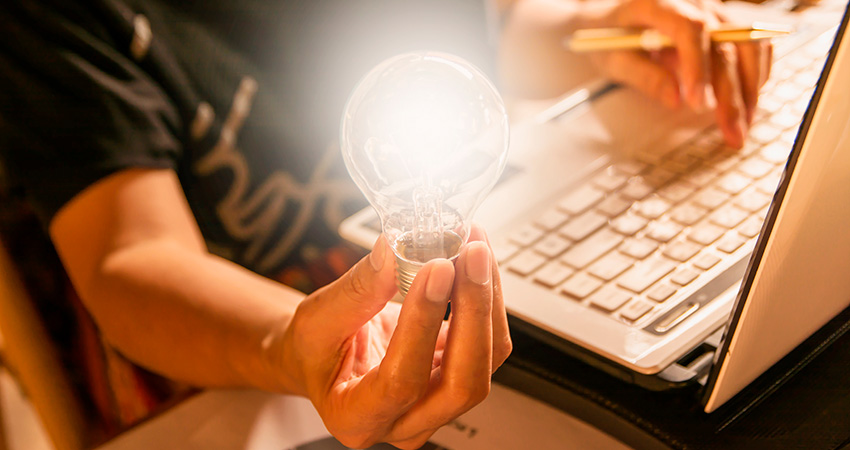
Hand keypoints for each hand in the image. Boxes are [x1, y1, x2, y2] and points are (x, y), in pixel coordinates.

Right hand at [270, 225, 510, 448]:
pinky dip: (488, 298)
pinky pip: (489, 342)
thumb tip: (395, 251)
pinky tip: (476, 262)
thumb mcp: (317, 318)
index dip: (423, 324)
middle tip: (470, 255)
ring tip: (475, 248)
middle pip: (463, 383)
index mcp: (357, 418)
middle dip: (474, 312)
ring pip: (486, 360)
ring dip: (487, 299)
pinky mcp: (457, 375)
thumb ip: (358, 290)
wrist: (323, 357)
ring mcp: (438, 405)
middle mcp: (406, 423)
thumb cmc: (315, 349)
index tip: (435, 269)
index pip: (402, 381)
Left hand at [587, 0, 771, 147]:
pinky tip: (746, 104)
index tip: (696, 103)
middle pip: (727, 43)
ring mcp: (714, 12)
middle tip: (732, 131)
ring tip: (743, 126)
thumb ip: (643, 76)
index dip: (698, 67)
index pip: (690, 29)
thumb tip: (675, 100)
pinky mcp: (724, 26)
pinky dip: (754, 75)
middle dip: (732, 92)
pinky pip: (753, 46)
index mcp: (660, 3)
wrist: (609, 19)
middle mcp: (694, 3)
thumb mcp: (613, 59)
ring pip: (749, 44)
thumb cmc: (608, 37)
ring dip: (751, 88)